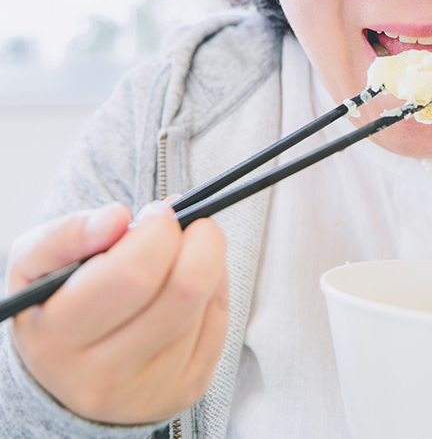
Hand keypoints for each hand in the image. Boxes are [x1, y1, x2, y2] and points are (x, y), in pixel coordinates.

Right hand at [7, 201, 228, 424]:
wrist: (67, 371)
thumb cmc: (56, 303)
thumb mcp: (36, 263)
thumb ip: (68, 232)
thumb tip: (117, 219)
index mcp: (58, 339)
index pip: (133, 275)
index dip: (159, 231)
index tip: (157, 214)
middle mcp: (101, 377)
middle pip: (184, 290)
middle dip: (199, 239)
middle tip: (187, 224)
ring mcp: (147, 391)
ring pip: (206, 303)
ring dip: (210, 261)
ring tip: (184, 252)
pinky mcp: (183, 391)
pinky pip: (221, 322)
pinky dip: (217, 287)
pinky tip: (194, 280)